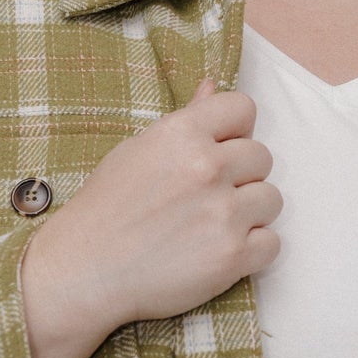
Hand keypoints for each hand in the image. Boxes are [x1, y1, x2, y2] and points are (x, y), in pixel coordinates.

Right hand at [18, 78, 280, 357]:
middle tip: (208, 197)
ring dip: (250, 213)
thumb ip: (185, 120)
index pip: (243, 108)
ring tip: (214, 225)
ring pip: (272, 199)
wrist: (85, 270)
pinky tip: (221, 251)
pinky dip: (253, 251)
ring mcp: (223, 213)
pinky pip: (272, 243)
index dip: (235, 131)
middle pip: (262, 156)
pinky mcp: (232, 256)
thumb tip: (211, 87)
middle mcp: (207, 167)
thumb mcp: (137, 150)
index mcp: (182, 134)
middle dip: (241, 175)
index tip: (219, 150)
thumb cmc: (106, 209)